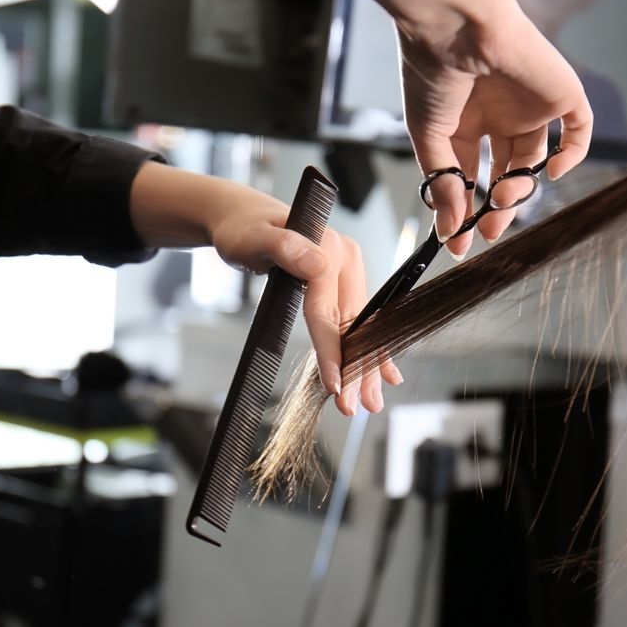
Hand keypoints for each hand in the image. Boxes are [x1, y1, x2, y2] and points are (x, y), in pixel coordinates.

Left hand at [129, 162, 401, 415]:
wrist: (242, 218)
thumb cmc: (242, 229)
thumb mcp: (254, 237)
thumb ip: (284, 247)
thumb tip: (315, 264)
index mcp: (329, 247)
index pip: (333, 310)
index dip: (334, 349)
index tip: (335, 384)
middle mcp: (346, 258)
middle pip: (353, 324)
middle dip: (356, 370)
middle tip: (354, 408)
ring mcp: (348, 270)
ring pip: (360, 327)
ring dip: (367, 367)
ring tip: (371, 402)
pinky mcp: (344, 282)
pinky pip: (358, 320)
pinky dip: (369, 350)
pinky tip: (384, 374)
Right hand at [365, 0, 592, 257]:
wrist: (455, 26)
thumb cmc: (432, 72)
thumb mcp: (429, 136)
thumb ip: (443, 183)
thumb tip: (449, 228)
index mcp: (465, 120)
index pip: (471, 173)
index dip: (465, 207)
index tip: (457, 239)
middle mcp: (499, 114)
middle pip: (504, 172)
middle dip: (495, 206)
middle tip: (486, 231)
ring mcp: (531, 105)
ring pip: (534, 161)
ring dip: (521, 189)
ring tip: (502, 202)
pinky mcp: (560, 92)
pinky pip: (578, 129)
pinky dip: (571, 155)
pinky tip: (550, 174)